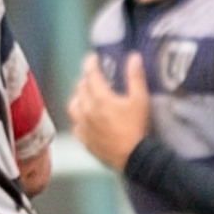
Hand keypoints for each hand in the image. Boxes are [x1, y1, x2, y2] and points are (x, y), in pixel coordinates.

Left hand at [67, 51, 149, 171]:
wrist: (132, 156)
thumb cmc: (137, 127)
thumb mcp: (140, 99)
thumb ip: (135, 77)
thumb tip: (133, 57)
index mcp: (100, 98)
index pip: (90, 75)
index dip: (90, 63)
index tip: (92, 58)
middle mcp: (87, 110)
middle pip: (80, 89)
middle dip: (86, 79)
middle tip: (94, 77)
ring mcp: (83, 126)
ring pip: (73, 106)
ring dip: (78, 97)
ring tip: (85, 95)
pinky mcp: (83, 140)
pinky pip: (75, 125)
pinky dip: (78, 118)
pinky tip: (84, 118)